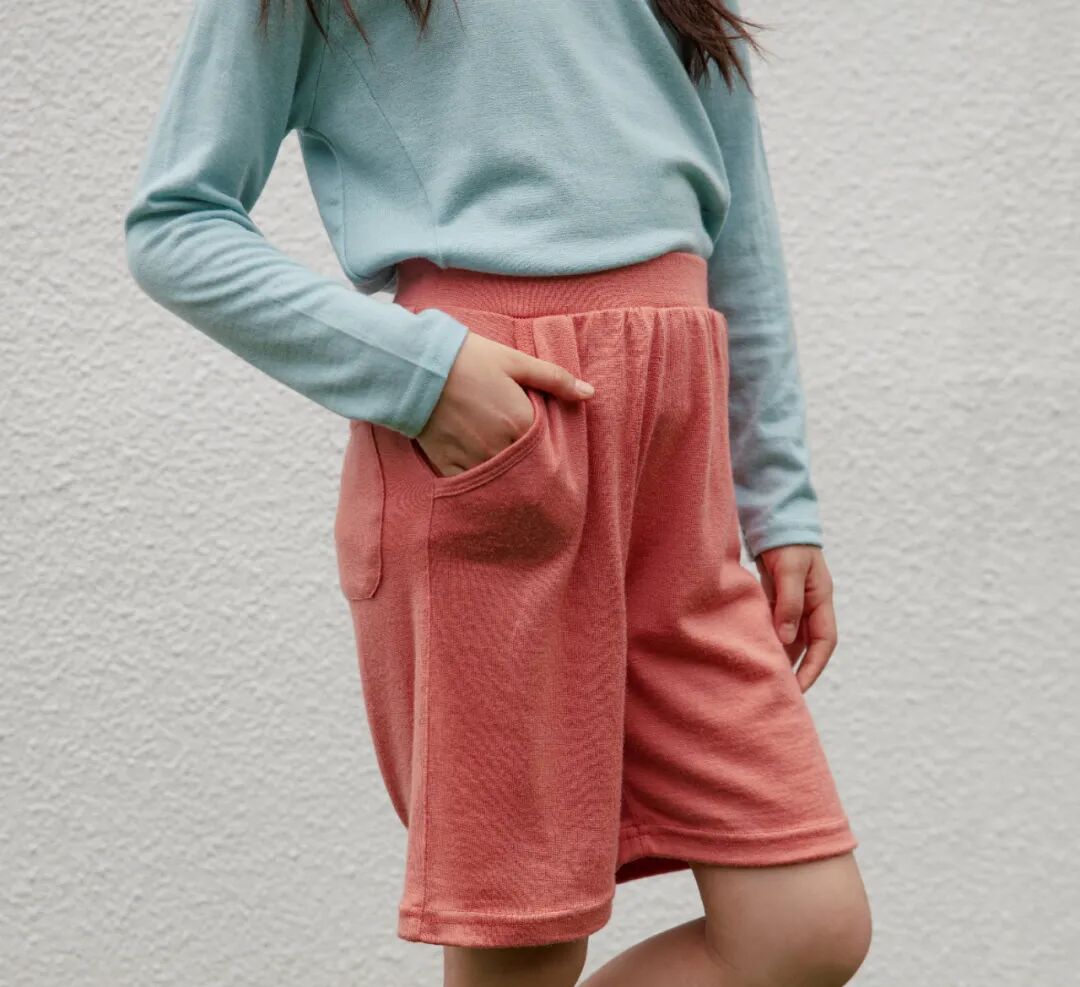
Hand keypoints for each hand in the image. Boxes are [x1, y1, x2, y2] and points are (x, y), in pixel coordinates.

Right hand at [415, 330, 595, 476]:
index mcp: (520, 423)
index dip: (550, 449)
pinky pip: (473, 487)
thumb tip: (590, 392)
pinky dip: (482, 484)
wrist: (417, 368)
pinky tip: (486, 479)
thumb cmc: (470, 360)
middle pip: (527, 470)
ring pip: (502, 482)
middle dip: (531, 468)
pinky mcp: (449, 467)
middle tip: (533, 467)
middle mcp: (500, 448)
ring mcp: (474, 460)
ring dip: (508, 479)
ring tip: (510, 471)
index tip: (550, 448)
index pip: (548, 449)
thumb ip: (555, 379)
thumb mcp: (516, 362)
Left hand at [754, 544, 836, 692]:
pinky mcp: (778, 600)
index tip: (799, 688)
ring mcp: (795, 604)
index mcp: (822, 600)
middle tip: (781, 694)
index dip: (814, 667)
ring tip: (765, 679)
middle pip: (808, 646)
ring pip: (790, 638)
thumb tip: (785, 639)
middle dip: (797, 670)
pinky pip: (775, 627)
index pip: (824, 642)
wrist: (777, 521)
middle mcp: (811, 606)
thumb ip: (789, 603)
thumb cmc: (787, 543)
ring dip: (780, 657)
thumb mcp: (790, 570)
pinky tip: (754, 653)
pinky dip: (768, 640)